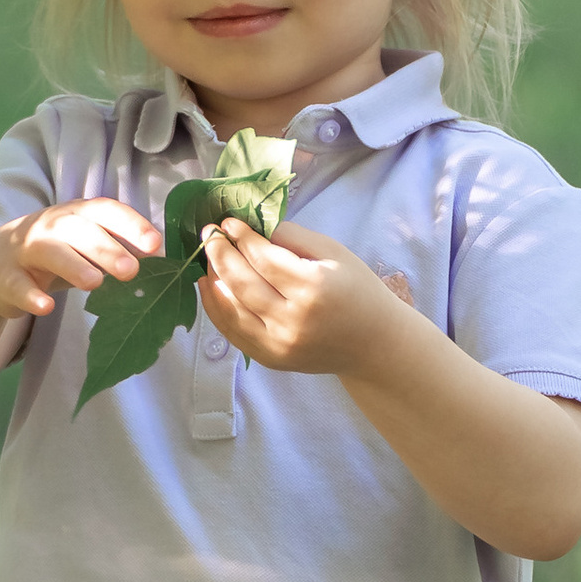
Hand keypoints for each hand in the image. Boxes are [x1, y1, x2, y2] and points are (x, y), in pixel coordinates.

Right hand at [0, 195, 162, 320]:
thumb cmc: (50, 253)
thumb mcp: (82, 243)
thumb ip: (117, 246)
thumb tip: (163, 256)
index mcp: (75, 215)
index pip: (105, 211)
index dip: (130, 224)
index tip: (155, 243)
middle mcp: (51, 226)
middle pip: (81, 232)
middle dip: (107, 249)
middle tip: (132, 271)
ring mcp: (25, 250)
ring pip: (51, 252)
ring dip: (73, 266)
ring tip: (94, 283)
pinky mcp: (5, 277)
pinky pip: (18, 285)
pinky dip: (31, 296)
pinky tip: (45, 307)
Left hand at [200, 219, 404, 375]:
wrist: (373, 344)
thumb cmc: (357, 290)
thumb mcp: (334, 253)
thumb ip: (292, 237)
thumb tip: (252, 226)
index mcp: (313, 288)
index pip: (263, 259)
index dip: (241, 238)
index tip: (227, 222)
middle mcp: (293, 320)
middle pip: (242, 282)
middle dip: (219, 254)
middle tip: (209, 233)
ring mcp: (279, 345)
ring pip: (231, 308)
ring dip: (212, 278)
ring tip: (207, 256)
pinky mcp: (271, 359)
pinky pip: (232, 332)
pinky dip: (215, 307)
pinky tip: (209, 285)